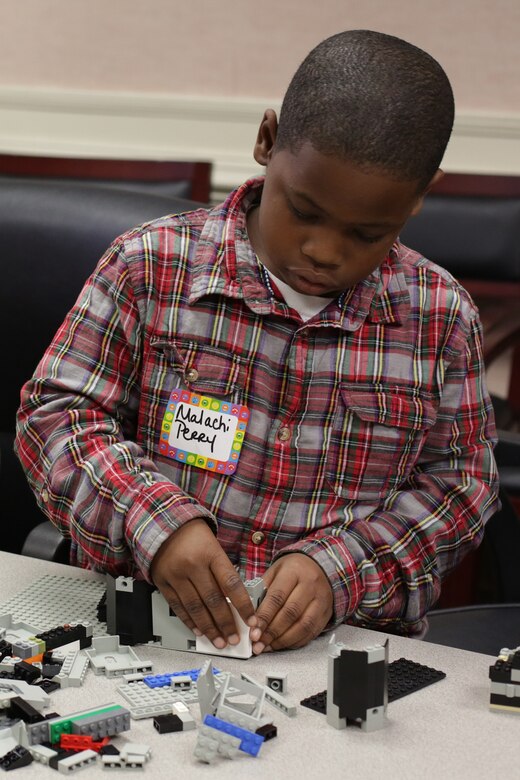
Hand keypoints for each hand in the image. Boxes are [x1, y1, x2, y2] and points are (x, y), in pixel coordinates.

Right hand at [150, 519, 254, 648]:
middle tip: (235, 639)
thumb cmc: (194, 536)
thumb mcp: (214, 548)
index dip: (243, 606)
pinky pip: (177, 607)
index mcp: (211, 553)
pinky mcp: (163, 582)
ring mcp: (176, 574)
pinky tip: (199, 631)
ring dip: (209, 628)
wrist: (163, 524)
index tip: (252, 621)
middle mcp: (193, 564)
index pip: (232, 584)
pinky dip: (189, 621)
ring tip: (219, 641)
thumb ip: (224, 572)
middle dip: (226, 623)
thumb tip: (236, 602)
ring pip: (195, 607)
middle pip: (213, 600)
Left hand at [250, 553, 332, 652]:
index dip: (264, 616)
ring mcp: (321, 600)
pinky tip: (280, 645)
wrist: (320, 567)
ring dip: (282, 640)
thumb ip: (262, 590)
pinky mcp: (326, 614)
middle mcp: (310, 585)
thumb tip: (249, 613)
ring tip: (266, 646)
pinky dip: (294, 642)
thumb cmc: (293, 570)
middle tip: (257, 642)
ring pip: (303, 626)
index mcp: (294, 571)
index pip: (277, 596)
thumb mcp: (275, 571)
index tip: (252, 630)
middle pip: (290, 613)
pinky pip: (311, 633)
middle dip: (271, 631)